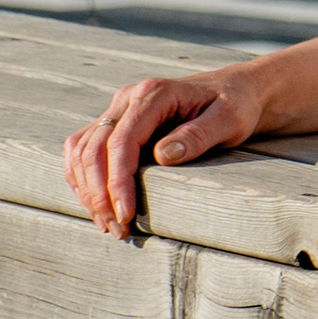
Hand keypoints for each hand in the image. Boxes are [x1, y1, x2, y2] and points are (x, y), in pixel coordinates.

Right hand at [63, 69, 262, 239]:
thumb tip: (163, 156)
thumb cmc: (236, 104)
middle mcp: (128, 98)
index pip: (122, 141)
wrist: (235, 89)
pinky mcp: (115, 122)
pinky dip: (83, 178)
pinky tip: (97, 204)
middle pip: (94, 149)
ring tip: (108, 224)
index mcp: (154, 93)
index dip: (118, 182)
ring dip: (87, 190)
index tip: (125, 214)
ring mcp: (118, 109)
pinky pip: (83, 150)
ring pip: (81, 151)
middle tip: (116, 229)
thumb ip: (198, 135)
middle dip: (98, 194)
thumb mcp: (229, 119)